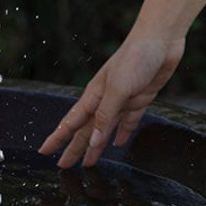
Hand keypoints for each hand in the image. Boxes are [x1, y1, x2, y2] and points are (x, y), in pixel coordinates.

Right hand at [37, 29, 186, 168]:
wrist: (161, 39)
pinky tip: (119, 143)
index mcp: (94, 95)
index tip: (44, 151)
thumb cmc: (135, 58)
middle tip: (64, 166)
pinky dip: (123, 133)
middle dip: (75, 148)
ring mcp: (123, 99)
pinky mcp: (141, 98)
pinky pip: (129, 121)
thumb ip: (105, 116)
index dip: (58, 138)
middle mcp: (106, 99)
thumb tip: (92, 142)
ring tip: (89, 163)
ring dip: (97, 146)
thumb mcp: (118, 89)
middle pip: (87, 130)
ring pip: (106, 129)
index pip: (71, 122)